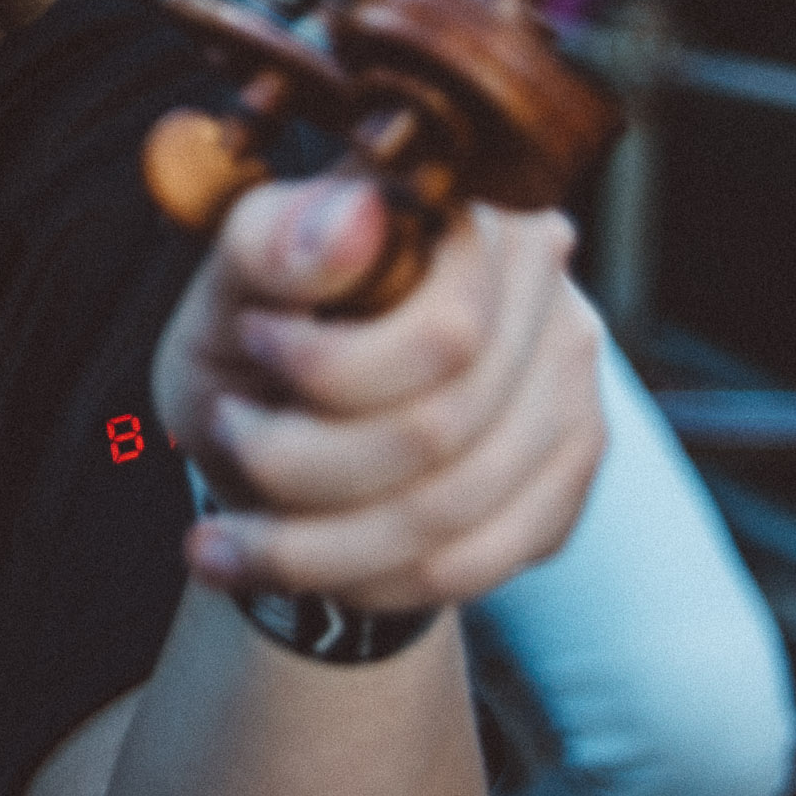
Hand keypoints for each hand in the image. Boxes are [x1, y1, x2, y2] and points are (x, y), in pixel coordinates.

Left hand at [153, 176, 603, 618]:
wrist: (276, 422)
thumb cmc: (251, 341)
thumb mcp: (224, 286)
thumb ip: (270, 242)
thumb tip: (353, 217)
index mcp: (468, 217)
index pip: (446, 333)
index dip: (331, 367)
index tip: (248, 346)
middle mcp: (545, 292)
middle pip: (444, 430)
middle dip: (304, 462)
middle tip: (225, 433)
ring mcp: (571, 385)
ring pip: (454, 510)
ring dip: (317, 543)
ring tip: (226, 533)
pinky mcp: (567, 471)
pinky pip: (475, 561)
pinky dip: (364, 578)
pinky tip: (280, 560)